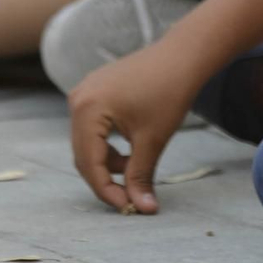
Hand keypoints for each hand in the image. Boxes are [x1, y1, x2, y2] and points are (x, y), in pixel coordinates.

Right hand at [69, 41, 202, 213]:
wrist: (185, 54)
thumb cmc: (171, 92)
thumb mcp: (154, 139)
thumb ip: (141, 176)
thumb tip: (142, 209)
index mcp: (86, 110)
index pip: (88, 163)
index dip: (106, 190)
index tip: (127, 208)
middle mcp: (77, 99)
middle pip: (84, 154)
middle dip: (106, 178)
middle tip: (130, 197)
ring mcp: (84, 92)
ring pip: (89, 142)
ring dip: (109, 161)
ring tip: (137, 166)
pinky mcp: (95, 90)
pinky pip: (94, 127)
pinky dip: (109, 144)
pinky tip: (132, 149)